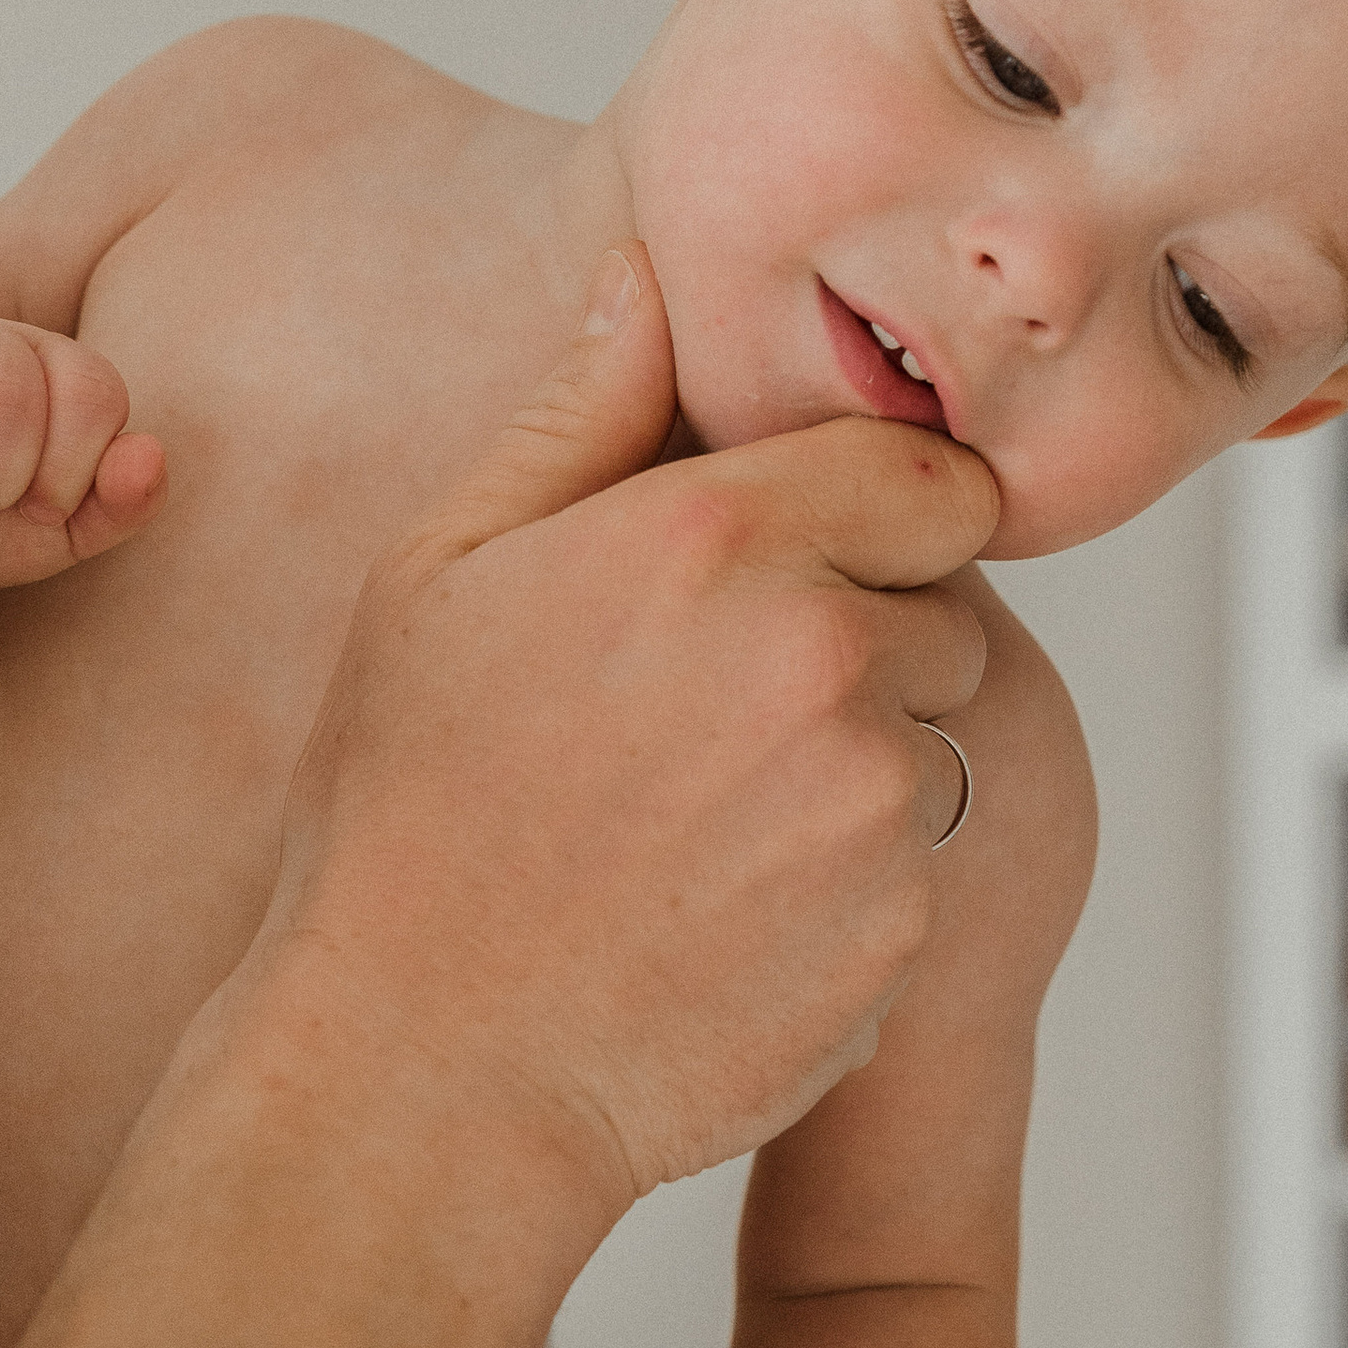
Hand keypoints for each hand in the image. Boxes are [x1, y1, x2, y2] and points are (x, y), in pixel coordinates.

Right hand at [259, 246, 999, 1224]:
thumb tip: (646, 277)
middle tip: (705, 728)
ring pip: (932, 747)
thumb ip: (579, 416)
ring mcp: (872, 799)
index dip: (875, 523)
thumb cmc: (408, 819)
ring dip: (853, 774)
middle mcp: (821, 654)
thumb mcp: (441, 575)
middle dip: (858, 649)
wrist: (428, 1071)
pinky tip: (716, 916)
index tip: (807, 574)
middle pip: (940, 613)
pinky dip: (845, 893)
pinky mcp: (900, 927)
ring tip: (698, 830)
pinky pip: (916, 873)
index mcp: (715, 537)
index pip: (923, 477)